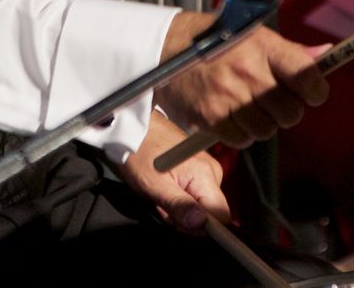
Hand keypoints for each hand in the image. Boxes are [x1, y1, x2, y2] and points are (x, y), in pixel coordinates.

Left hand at [116, 110, 227, 232]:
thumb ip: (179, 206)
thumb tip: (200, 224)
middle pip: (210, 212)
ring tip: (160, 192)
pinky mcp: (197, 165)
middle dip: (185, 216)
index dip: (201, 227)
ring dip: (180, 206)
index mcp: (205, 175)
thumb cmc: (139, 151)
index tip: (180, 222)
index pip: (221, 216)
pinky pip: (195, 191)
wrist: (132, 126)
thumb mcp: (154, 185)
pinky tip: (165, 187)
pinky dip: (180, 194)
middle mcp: (211, 170)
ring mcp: (205, 167)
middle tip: (162, 204)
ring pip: (201, 203)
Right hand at [154, 11, 329, 147]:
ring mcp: (228, 95)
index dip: (316, 90)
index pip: (307, 75)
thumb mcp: (252, 34)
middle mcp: (247, 70)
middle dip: (287, 109)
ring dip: (263, 123)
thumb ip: (290, 50)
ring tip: (248, 104)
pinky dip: (241, 132)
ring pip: (268, 130)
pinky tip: (231, 113)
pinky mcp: (211, 116)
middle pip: (291, 112)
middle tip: (273, 98)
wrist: (164, 48)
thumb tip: (327, 54)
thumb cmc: (213, 39)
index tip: (311, 91)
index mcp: (261, 45)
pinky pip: (243, 140)